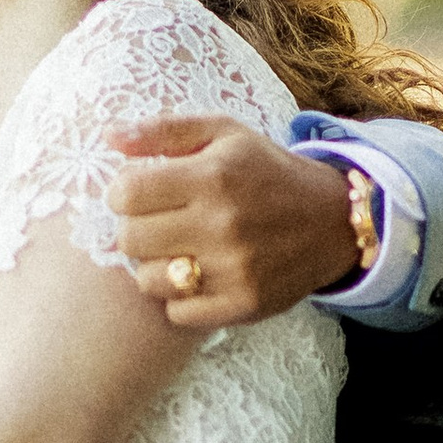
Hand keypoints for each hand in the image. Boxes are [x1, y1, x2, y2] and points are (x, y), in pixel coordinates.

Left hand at [111, 118, 358, 328]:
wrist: (333, 220)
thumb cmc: (266, 173)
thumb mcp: (224, 135)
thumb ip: (165, 130)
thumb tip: (109, 136)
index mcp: (213, 176)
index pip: (125, 194)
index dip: (123, 194)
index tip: (140, 195)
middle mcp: (222, 223)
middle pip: (129, 240)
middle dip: (137, 230)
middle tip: (160, 224)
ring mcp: (233, 269)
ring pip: (148, 280)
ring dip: (156, 267)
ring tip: (180, 251)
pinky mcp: (242, 304)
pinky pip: (177, 312)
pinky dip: (181, 298)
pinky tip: (200, 276)